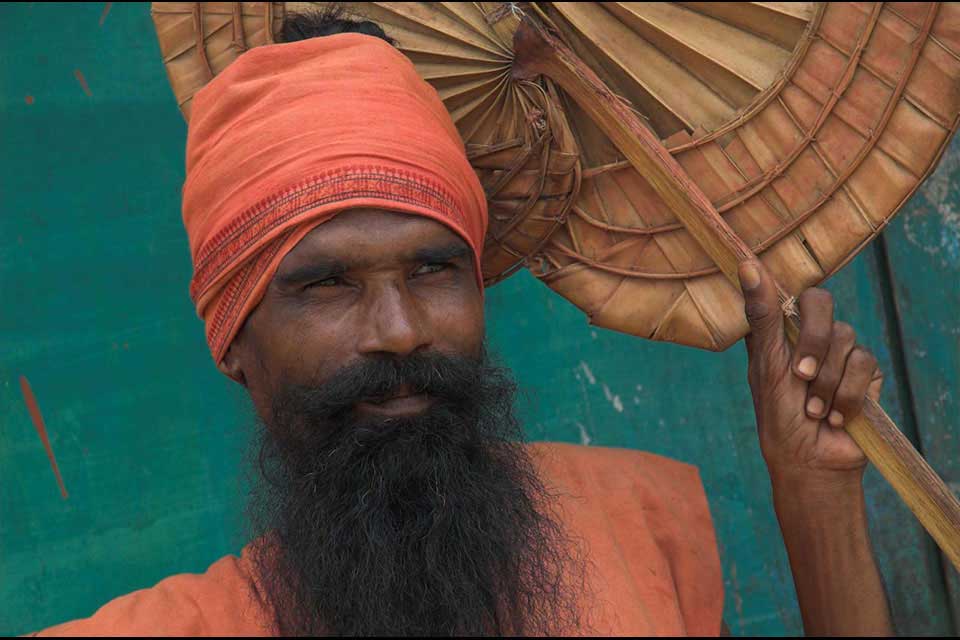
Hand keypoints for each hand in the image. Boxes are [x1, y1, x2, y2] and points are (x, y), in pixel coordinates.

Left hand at [738, 260, 883, 484]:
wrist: (809, 461)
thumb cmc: (778, 416)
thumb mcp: (766, 364)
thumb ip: (763, 315)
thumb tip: (747, 265)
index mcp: (778, 330)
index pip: (786, 289)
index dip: (782, 288)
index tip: (769, 293)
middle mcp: (809, 335)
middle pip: (822, 301)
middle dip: (813, 340)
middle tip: (801, 375)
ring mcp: (839, 352)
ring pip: (845, 337)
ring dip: (826, 381)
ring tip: (813, 410)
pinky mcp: (866, 373)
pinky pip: (864, 363)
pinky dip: (846, 394)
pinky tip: (836, 415)